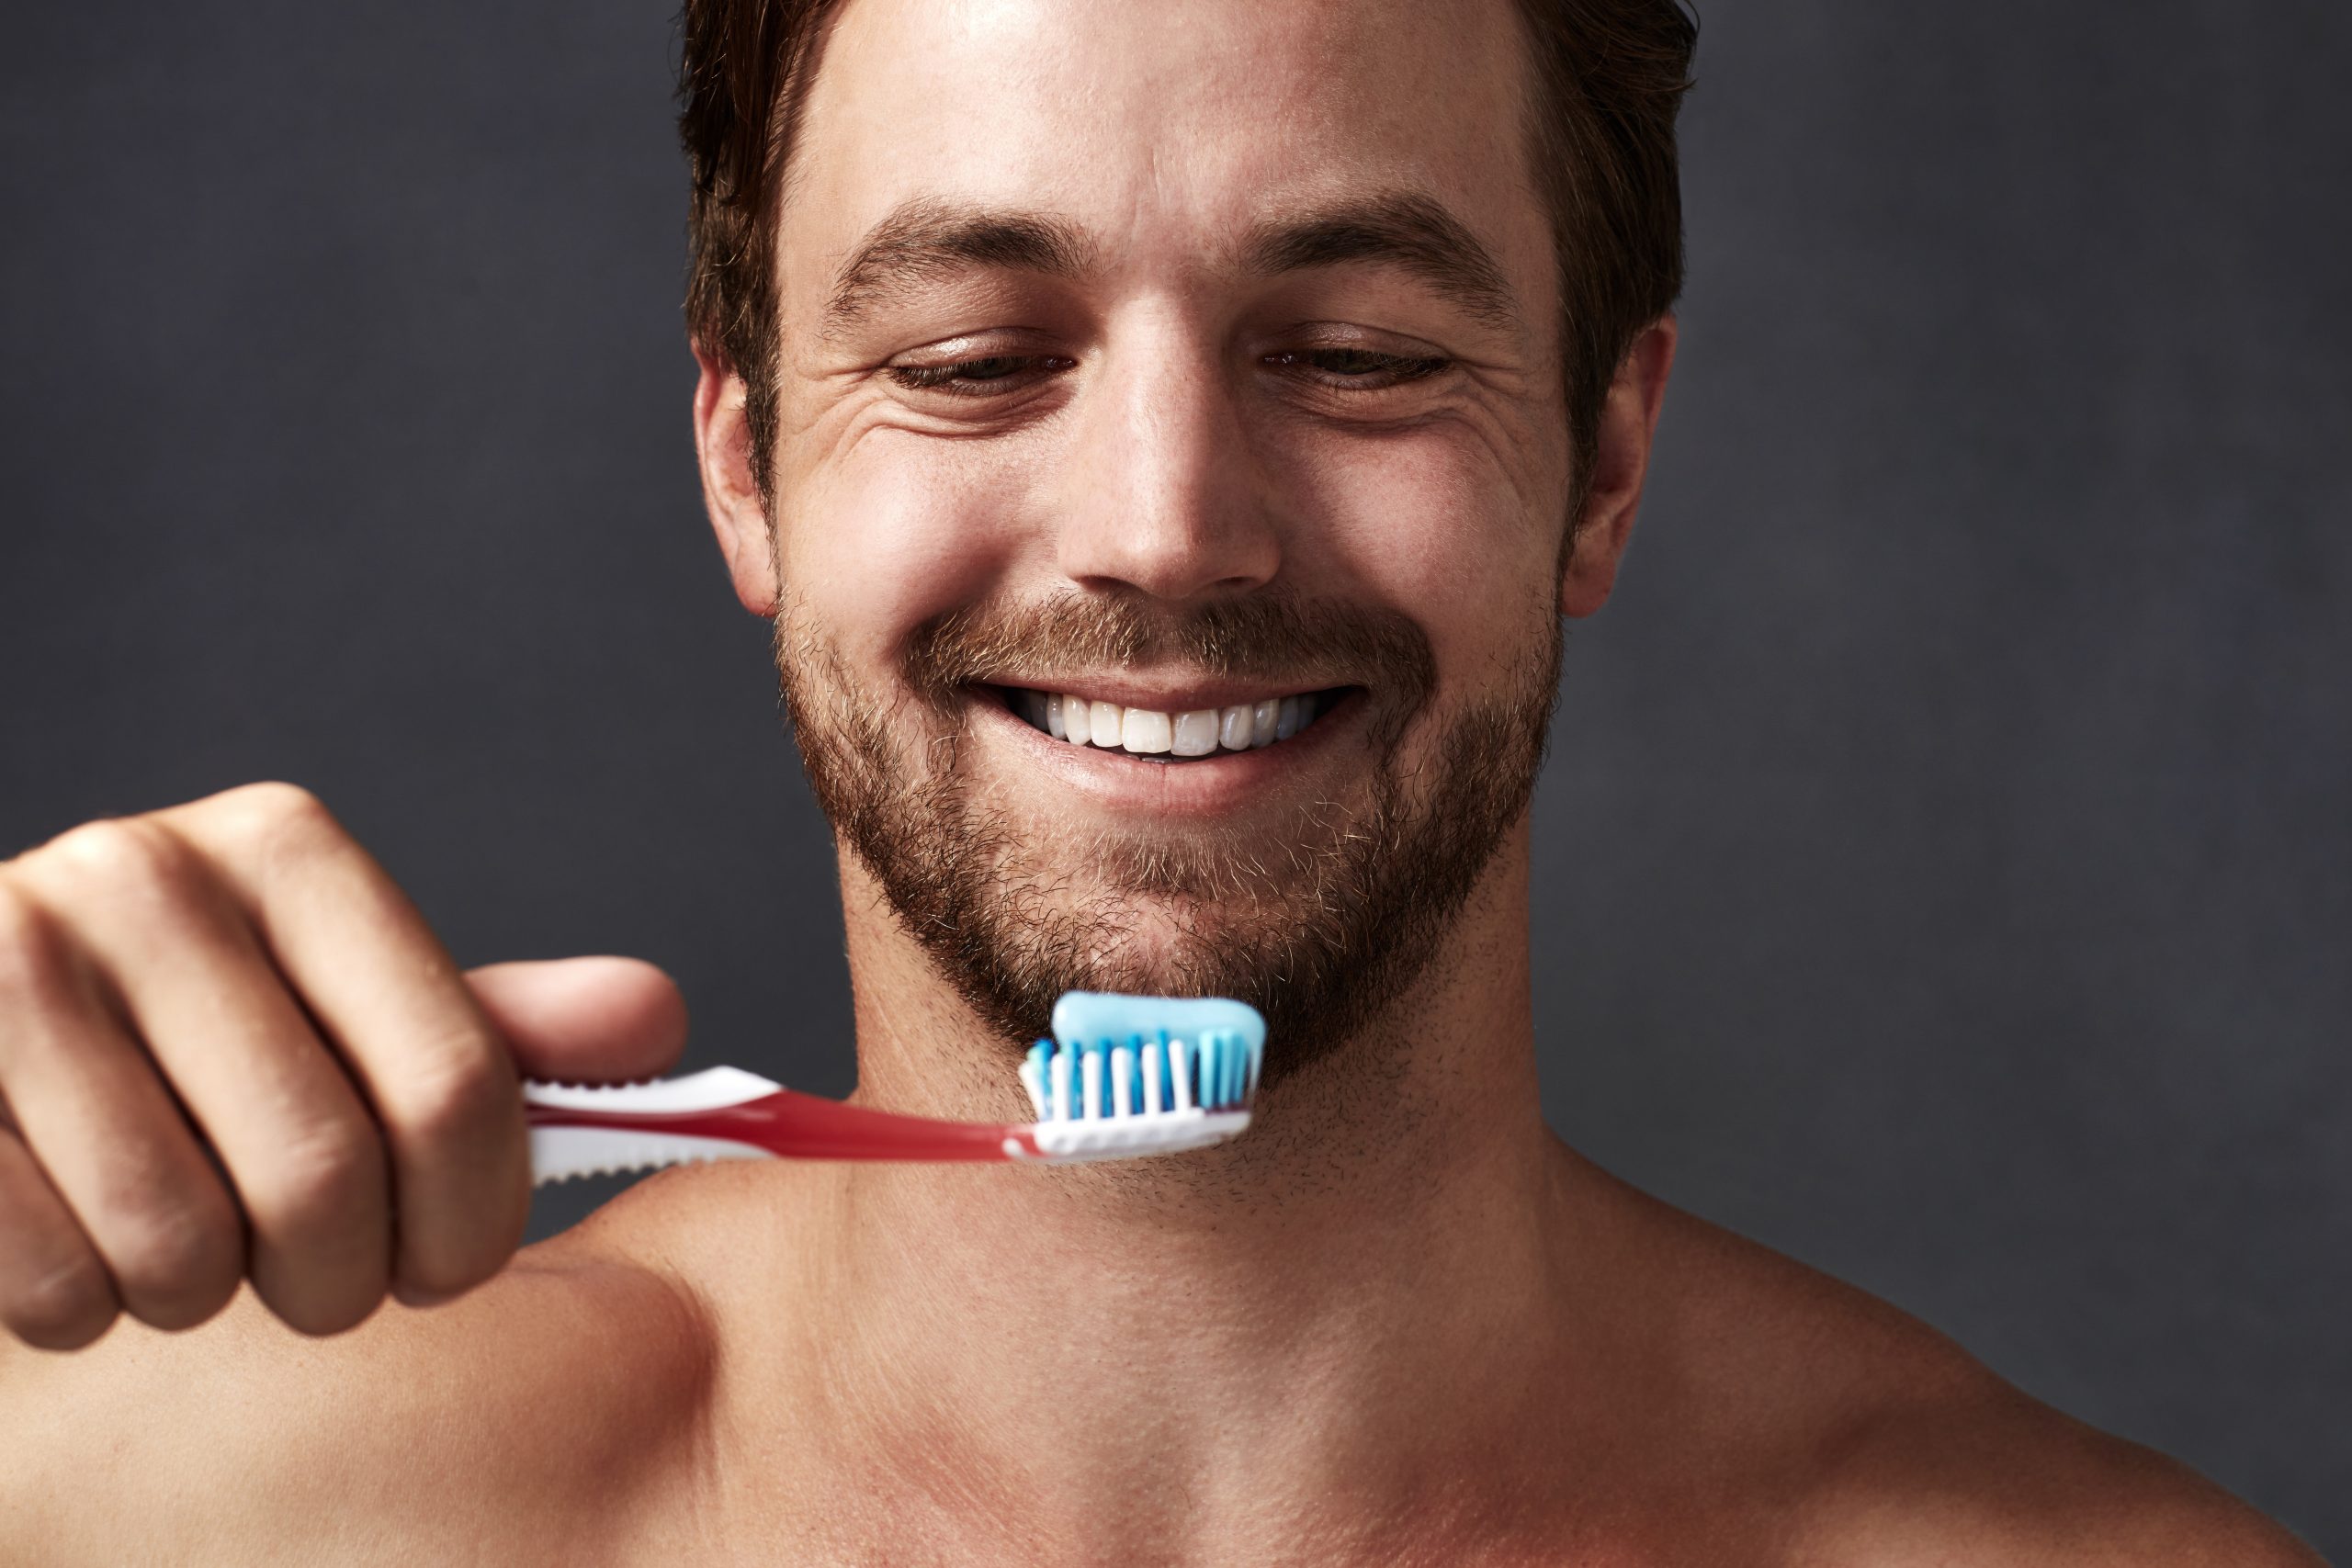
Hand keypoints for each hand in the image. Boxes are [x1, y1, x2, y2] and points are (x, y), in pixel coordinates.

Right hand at [0, 782, 685, 1349]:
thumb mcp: (346, 1018)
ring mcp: (11, 960)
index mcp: (289, 851)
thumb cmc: (186, 1060)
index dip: (475, 1222)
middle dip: (337, 1280)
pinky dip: (79, 1312)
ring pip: (184, 1249)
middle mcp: (148, 874)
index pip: (460, 1089)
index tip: (446, 1258)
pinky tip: (75, 1243)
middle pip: (328, 1179)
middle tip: (310, 1276)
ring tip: (183, 1248)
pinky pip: (53, 1282)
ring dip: (200, 1299)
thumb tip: (653, 1020)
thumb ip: (492, 1032)